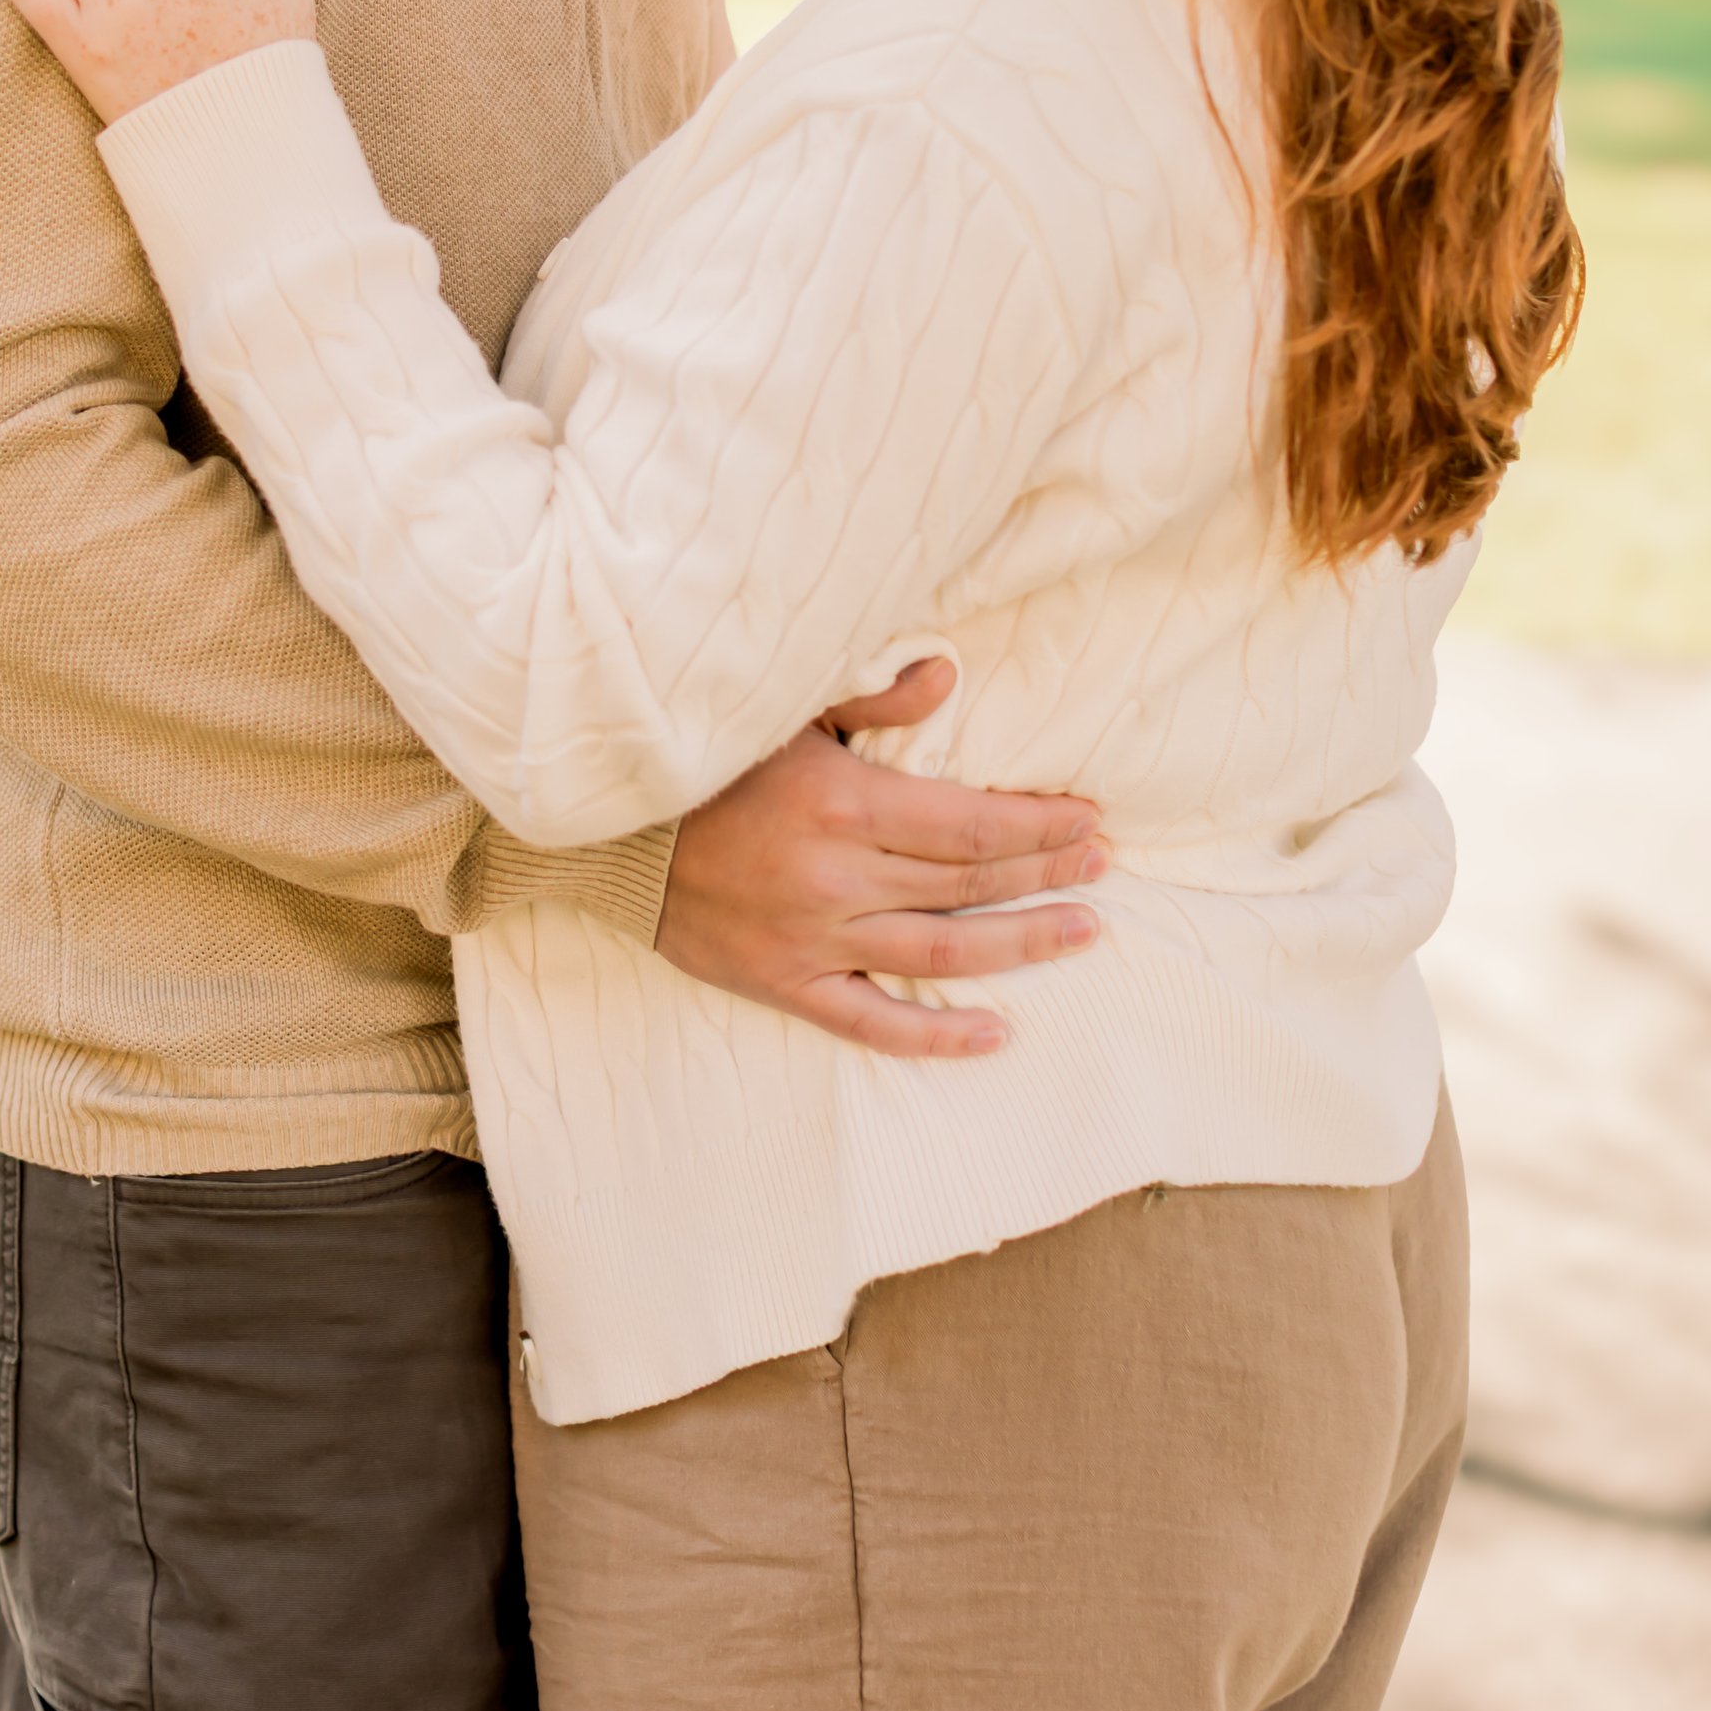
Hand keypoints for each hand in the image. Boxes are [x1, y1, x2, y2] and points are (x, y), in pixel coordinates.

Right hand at [657, 658, 1108, 1059]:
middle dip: (1047, 874)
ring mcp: (813, 938)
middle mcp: (838, 877)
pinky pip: (872, 1021)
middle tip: (1102, 869)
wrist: (609, 831)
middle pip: (969, 884)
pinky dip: (936, 1035)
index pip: (972, 824)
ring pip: (941, 954)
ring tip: (1082, 932)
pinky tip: (995, 1034)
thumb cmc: (704, 762)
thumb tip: (948, 675)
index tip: (1089, 821)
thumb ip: (871, 698)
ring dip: (1021, 944)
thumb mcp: (786, 711)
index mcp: (844, 804)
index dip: (1039, 825)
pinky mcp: (785, 983)